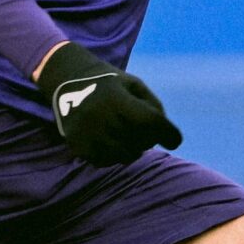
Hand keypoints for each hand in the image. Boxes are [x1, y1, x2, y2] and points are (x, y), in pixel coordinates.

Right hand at [34, 42, 181, 165]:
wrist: (69, 81)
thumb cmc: (112, 84)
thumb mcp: (135, 85)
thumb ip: (153, 107)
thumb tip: (164, 135)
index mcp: (116, 97)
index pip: (150, 121)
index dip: (168, 133)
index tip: (174, 140)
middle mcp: (99, 115)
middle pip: (139, 142)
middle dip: (148, 139)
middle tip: (145, 132)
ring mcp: (86, 131)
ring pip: (123, 156)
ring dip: (132, 150)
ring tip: (129, 137)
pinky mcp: (76, 144)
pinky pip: (104, 161)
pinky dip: (113, 156)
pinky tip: (112, 142)